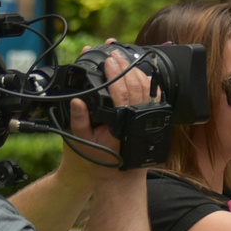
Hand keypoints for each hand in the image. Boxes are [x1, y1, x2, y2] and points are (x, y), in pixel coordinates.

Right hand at [64, 45, 160, 169]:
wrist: (121, 177)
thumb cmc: (103, 159)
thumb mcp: (84, 142)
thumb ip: (78, 121)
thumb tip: (77, 102)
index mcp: (121, 121)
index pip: (121, 90)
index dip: (114, 73)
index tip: (108, 60)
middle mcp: (137, 118)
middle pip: (135, 84)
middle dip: (125, 66)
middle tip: (115, 53)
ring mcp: (147, 118)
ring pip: (147, 88)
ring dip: (136, 71)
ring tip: (125, 60)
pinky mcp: (152, 120)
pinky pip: (154, 97)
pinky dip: (149, 82)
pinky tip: (141, 73)